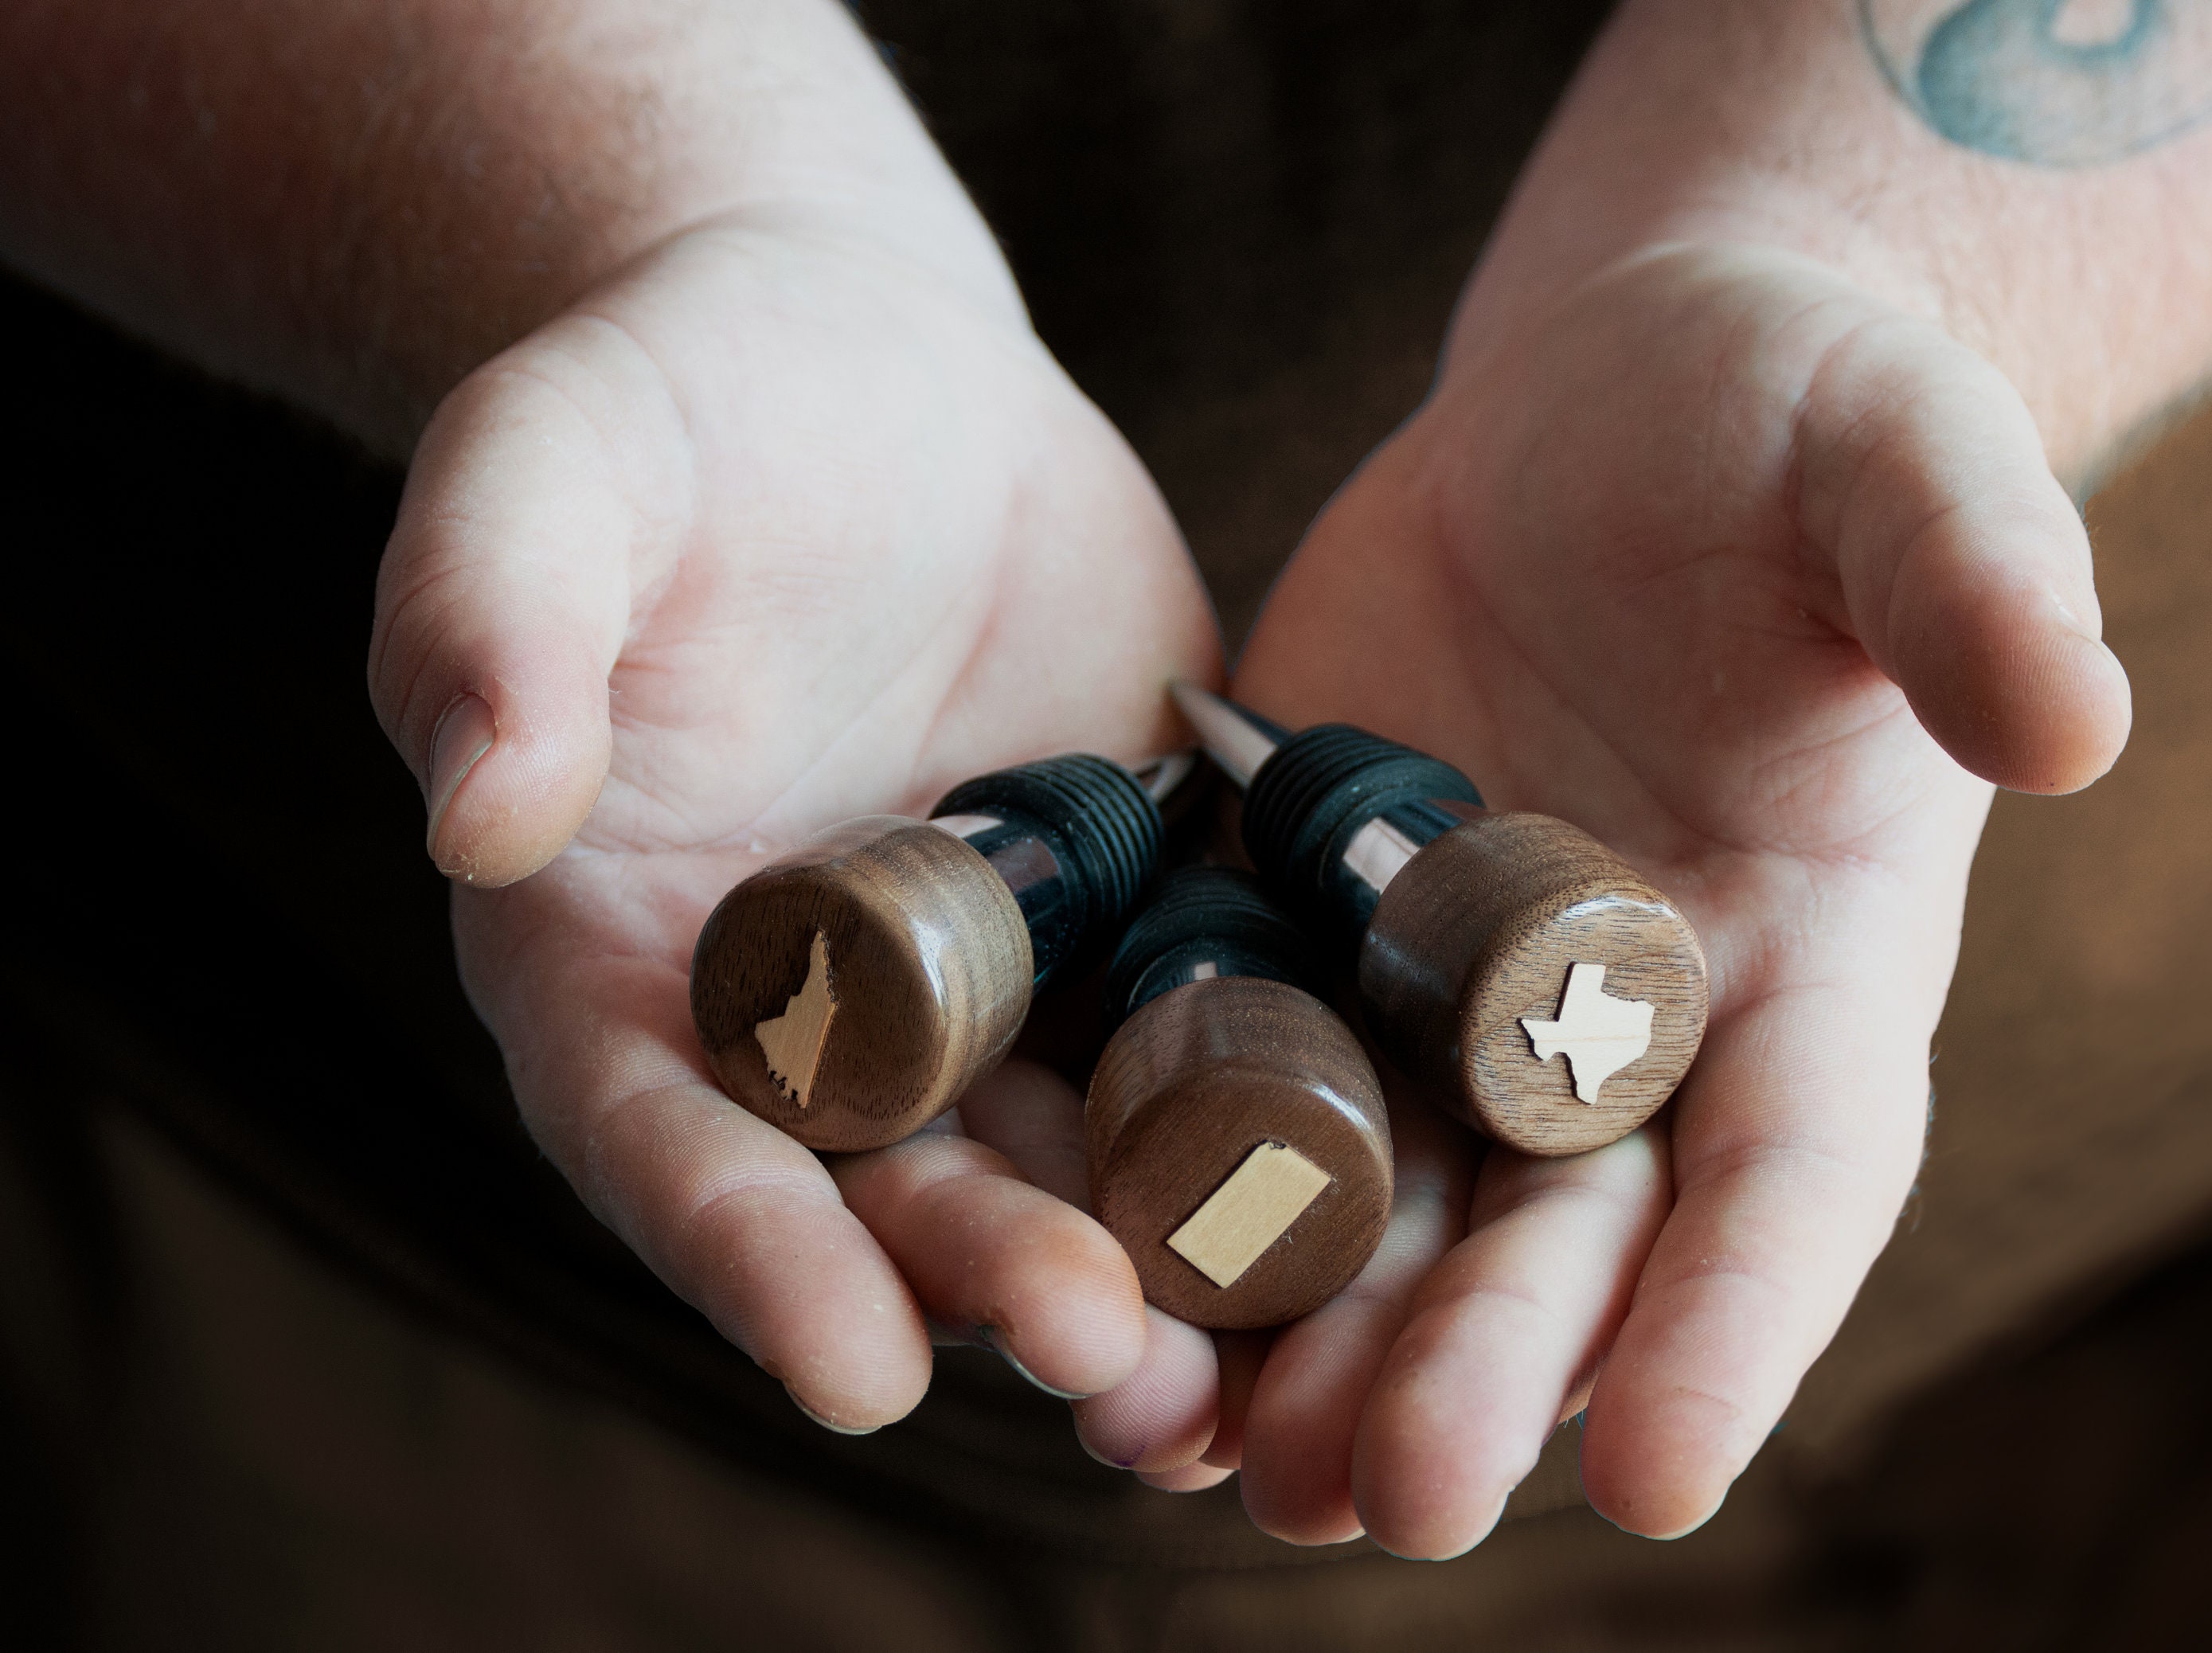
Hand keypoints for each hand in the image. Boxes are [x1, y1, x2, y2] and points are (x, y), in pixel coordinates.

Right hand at [368, 206, 1219, 1427]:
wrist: (863, 365)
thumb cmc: (665, 405)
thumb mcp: (549, 469)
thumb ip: (491, 621)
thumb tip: (478, 809)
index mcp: (633, 957)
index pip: (668, 1136)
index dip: (753, 1256)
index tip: (855, 1367)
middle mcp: (815, 1014)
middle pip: (893, 1181)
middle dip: (993, 1273)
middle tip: (1108, 1350)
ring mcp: (995, 973)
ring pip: (1069, 1143)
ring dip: (1154, 1248)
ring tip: (1252, 1337)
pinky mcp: (1137, 906)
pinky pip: (1211, 1019)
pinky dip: (1282, 1101)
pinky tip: (1381, 1174)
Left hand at [1105, 242, 2129, 1548]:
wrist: (1613, 394)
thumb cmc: (1796, 414)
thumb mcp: (1894, 464)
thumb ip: (1972, 584)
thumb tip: (2077, 720)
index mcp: (1803, 958)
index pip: (1795, 1170)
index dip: (1739, 1323)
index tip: (1667, 1477)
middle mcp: (1622, 1021)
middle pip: (1560, 1235)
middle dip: (1482, 1367)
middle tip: (1393, 1499)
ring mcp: (1447, 989)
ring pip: (1383, 1207)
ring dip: (1309, 1346)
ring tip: (1216, 1459)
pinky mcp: (1299, 918)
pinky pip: (1233, 1080)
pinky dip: (1174, 1193)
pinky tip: (1093, 1290)